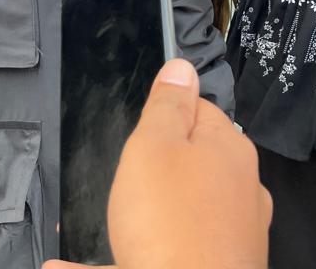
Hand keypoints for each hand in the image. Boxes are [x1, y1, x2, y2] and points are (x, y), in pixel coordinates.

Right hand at [43, 59, 270, 268]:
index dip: (163, 117)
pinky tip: (74, 266)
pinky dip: (131, 258)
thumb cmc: (171, 224)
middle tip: (122, 183)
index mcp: (228, 149)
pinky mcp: (219, 266)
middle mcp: (241, 190)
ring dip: (140, 221)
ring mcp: (235, 235)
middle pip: (189, 164)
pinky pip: (170, 254)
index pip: (198, 110)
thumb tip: (182, 67)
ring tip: (94, 233)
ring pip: (179, 218)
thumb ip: (166, 106)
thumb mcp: (154, 145)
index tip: (139, 134)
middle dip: (152, 172)